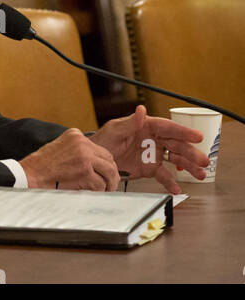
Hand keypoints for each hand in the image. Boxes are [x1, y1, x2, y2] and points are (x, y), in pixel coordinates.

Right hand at [20, 127, 119, 190]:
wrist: (31, 174)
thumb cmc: (43, 165)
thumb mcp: (61, 147)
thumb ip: (78, 150)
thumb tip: (96, 163)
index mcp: (76, 135)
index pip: (100, 149)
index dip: (104, 163)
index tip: (104, 172)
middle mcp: (82, 143)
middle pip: (109, 159)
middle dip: (110, 173)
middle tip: (109, 184)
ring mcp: (85, 157)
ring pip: (109, 171)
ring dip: (108, 184)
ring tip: (103, 190)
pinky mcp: (85, 173)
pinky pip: (101, 184)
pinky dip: (99, 191)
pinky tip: (91, 193)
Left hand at [89, 104, 208, 194]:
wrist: (96, 161)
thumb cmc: (102, 141)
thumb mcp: (115, 131)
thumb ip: (130, 123)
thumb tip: (141, 110)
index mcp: (145, 126)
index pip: (168, 128)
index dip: (183, 132)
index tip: (198, 137)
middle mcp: (152, 139)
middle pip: (175, 145)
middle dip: (191, 153)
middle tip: (204, 161)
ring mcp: (152, 154)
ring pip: (174, 159)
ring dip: (188, 166)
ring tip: (200, 175)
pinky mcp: (149, 169)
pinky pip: (163, 175)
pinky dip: (171, 182)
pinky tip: (178, 189)